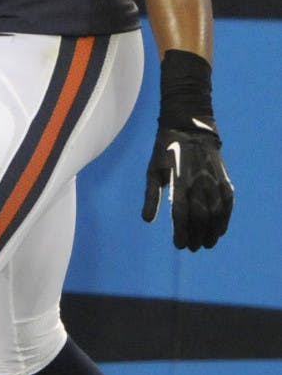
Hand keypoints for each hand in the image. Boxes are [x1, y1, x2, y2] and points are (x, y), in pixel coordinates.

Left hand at [141, 122, 233, 250]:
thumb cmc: (166, 150)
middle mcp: (198, 183)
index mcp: (178, 181)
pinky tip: (220, 230)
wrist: (189, 127)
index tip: (179, 245)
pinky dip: (224, 219)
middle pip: (200, 218)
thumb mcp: (153, 170)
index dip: (181, 232)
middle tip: (191, 247)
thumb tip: (146, 220)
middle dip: (196, 236)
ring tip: (205, 244)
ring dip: (211, 232)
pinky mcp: (224, 179)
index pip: (181, 214)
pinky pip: (227, 204)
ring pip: (216, 214)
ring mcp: (213, 181)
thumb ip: (151, 196)